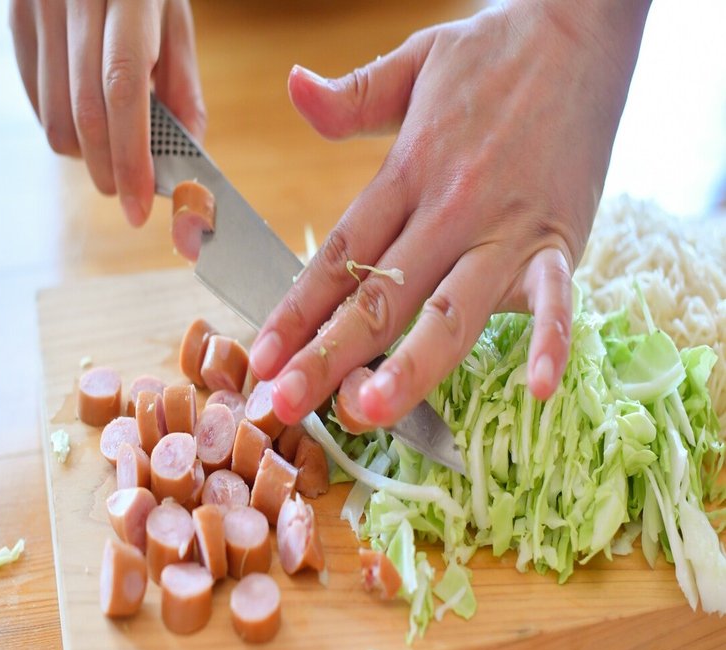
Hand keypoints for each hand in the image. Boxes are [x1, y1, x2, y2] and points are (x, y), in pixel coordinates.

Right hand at [9, 0, 204, 226]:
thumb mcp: (176, 24)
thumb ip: (183, 92)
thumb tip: (184, 161)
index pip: (123, 90)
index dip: (130, 158)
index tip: (139, 206)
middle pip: (85, 114)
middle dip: (109, 171)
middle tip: (128, 194)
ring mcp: (37, 4)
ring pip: (54, 118)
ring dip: (86, 156)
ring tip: (110, 152)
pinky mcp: (14, 17)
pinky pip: (35, 101)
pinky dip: (64, 129)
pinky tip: (85, 121)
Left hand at [249, 0, 650, 425]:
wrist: (584, 25)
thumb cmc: (493, 51)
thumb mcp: (411, 63)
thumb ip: (350, 97)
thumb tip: (293, 88)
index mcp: (407, 171)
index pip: (338, 256)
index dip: (295, 312)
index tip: (262, 360)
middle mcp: (450, 208)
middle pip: (381, 297)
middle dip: (328, 356)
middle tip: (283, 406)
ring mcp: (506, 229)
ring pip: (451, 312)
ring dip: (411, 367)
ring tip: (367, 412)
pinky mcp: (560, 238)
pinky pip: (557, 298)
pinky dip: (551, 341)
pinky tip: (536, 390)